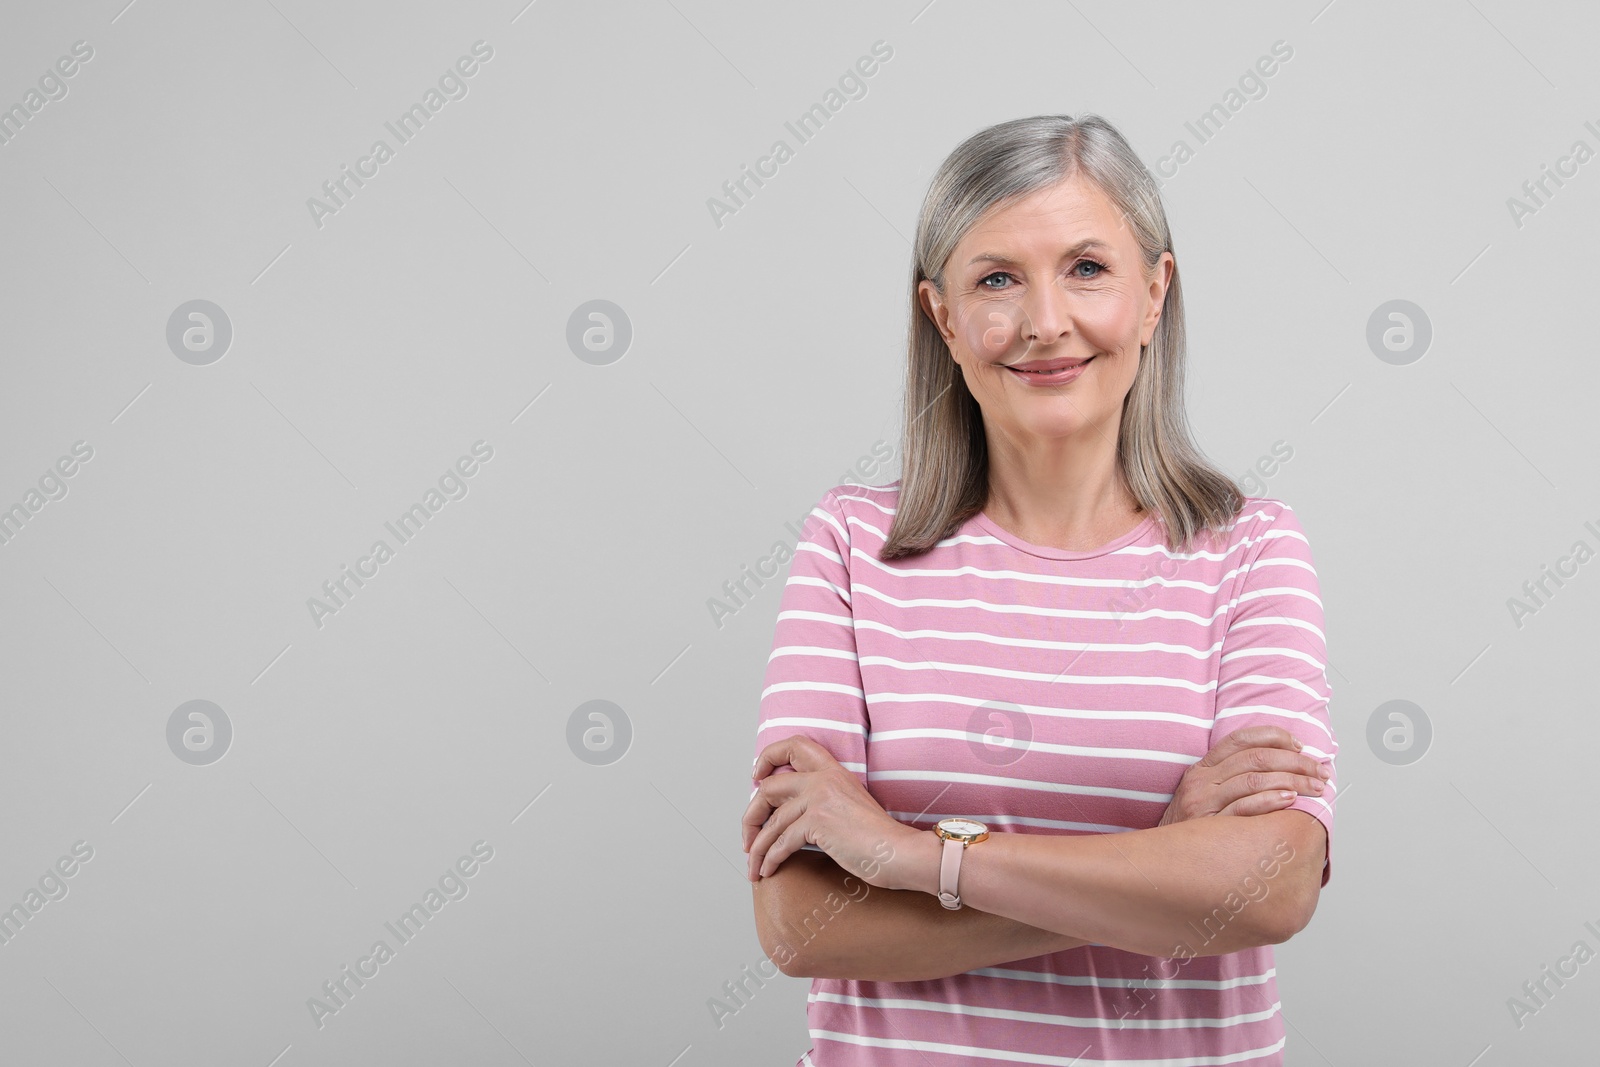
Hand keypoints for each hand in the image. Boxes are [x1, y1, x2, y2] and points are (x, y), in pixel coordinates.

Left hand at [741, 735, 915, 888]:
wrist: (900, 852)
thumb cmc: (879, 839)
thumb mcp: (850, 807)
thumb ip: (823, 802)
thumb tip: (788, 818)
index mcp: (834, 771)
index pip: (795, 745)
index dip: (769, 757)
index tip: (757, 778)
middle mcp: (824, 779)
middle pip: (769, 788)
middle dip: (751, 817)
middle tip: (747, 839)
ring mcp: (820, 798)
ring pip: (772, 822)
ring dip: (758, 849)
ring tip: (754, 867)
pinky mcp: (818, 821)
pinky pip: (781, 841)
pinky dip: (770, 859)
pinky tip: (769, 870)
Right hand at [1159, 725, 1329, 826]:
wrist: (1159, 861)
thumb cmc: (1191, 831)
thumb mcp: (1202, 797)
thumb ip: (1230, 780)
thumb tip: (1280, 769)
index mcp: (1201, 768)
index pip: (1241, 739)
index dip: (1274, 737)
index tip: (1299, 746)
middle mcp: (1201, 781)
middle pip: (1256, 758)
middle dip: (1296, 762)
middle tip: (1320, 771)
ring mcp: (1204, 803)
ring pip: (1254, 779)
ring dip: (1292, 780)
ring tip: (1315, 787)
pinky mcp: (1209, 827)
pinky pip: (1245, 807)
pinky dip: (1271, 800)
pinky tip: (1291, 800)